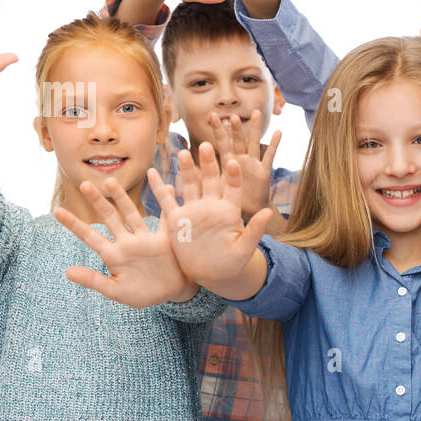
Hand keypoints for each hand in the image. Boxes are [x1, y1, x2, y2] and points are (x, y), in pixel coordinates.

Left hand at [55, 177, 195, 307]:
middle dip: (97, 202)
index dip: (74, 224)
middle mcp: (127, 242)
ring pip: (132, 214)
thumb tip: (67, 273)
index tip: (57, 211)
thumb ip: (94, 280)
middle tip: (84, 184)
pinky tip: (165, 186)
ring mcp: (146, 239)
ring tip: (110, 182)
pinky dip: (166, 203)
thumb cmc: (143, 294)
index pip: (90, 236)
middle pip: (109, 218)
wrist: (173, 293)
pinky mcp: (165, 239)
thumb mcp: (117, 291)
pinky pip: (165, 218)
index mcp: (113, 255)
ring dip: (121, 198)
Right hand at [150, 141, 273, 287]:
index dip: (233, 176)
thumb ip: (255, 230)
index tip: (233, 162)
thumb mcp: (244, 248)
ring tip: (183, 153)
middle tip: (206, 145)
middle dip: (208, 164)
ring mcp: (194, 211)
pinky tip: (152, 172)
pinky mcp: (178, 219)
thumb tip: (268, 212)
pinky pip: (166, 201)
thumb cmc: (233, 263)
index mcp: (230, 211)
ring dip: (186, 169)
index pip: (233, 188)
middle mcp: (212, 206)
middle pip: (210, 180)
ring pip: (190, 185)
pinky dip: (159, 188)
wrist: (214, 274)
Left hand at [206, 108, 284, 222]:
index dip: (217, 130)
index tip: (211, 115)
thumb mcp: (211, 189)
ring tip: (255, 113)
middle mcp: (239, 161)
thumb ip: (199, 176)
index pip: (221, 143)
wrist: (244, 217)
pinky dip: (274, 144)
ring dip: (255, 128)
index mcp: (226, 163)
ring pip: (253, 143)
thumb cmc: (225, 204)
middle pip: (236, 141)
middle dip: (234, 128)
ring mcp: (252, 165)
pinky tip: (278, 132)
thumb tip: (183, 165)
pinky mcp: (263, 172)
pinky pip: (270, 156)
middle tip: (232, 115)